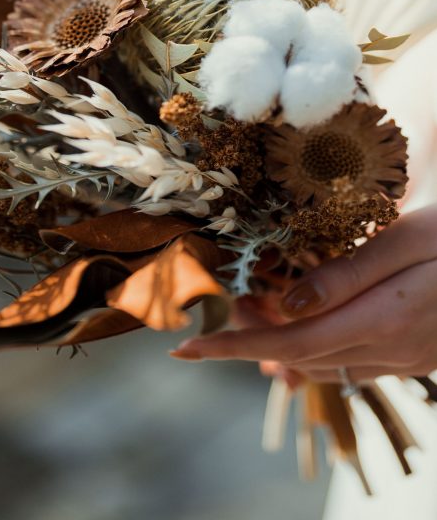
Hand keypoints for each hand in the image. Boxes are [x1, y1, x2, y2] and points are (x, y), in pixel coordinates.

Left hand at [171, 204, 436, 384]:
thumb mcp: (409, 239)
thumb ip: (347, 274)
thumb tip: (289, 304)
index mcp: (384, 320)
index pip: (290, 345)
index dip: (234, 348)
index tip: (185, 349)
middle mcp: (390, 349)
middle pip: (299, 355)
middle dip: (250, 336)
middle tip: (220, 299)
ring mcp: (405, 356)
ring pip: (324, 360)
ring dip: (279, 340)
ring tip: (250, 306)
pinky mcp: (414, 351)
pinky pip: (350, 359)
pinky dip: (314, 346)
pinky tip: (300, 326)